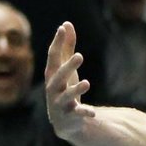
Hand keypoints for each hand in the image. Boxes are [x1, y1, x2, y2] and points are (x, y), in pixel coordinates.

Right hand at [45, 22, 95, 136]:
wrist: (65, 121)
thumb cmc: (64, 88)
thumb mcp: (66, 68)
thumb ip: (66, 47)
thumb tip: (66, 24)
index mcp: (52, 75)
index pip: (53, 56)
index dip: (57, 43)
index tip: (62, 28)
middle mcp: (53, 89)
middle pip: (58, 77)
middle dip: (68, 67)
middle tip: (79, 56)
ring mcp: (60, 103)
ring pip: (66, 96)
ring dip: (75, 90)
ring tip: (87, 83)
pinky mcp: (69, 116)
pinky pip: (77, 114)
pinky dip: (84, 113)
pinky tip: (92, 113)